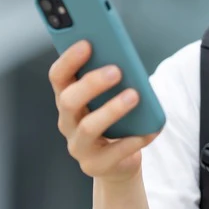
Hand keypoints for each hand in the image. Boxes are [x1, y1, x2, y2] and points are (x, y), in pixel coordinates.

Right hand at [50, 40, 160, 183]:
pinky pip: (114, 152)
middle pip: (68, 100)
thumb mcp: (111, 96)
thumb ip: (112, 77)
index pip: (58, 76)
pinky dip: (134, 139)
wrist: (118, 161)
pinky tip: (150, 129)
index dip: (69, 59)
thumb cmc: (115, 119)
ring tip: (134, 96)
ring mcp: (79, 146)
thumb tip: (124, 57)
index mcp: (67, 98)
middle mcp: (67, 122)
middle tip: (117, 70)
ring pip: (89, 127)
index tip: (87, 43)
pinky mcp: (95, 165)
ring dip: (113, 109)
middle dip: (91, 83)